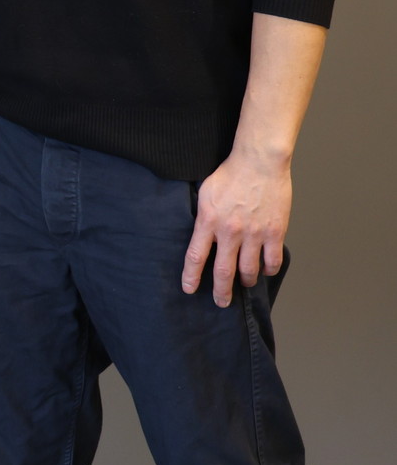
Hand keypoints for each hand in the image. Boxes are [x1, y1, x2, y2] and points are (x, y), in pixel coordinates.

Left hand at [183, 149, 291, 306]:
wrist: (258, 162)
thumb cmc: (230, 173)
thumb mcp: (205, 193)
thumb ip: (203, 216)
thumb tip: (199, 233)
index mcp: (208, 221)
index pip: (195, 257)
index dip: (191, 277)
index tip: (189, 289)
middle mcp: (229, 232)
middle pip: (223, 272)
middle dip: (221, 291)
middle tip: (221, 302)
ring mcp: (253, 234)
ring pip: (249, 270)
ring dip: (246, 281)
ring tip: (245, 283)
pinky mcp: (274, 232)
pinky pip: (272, 260)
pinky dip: (269, 269)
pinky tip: (265, 269)